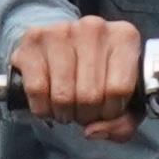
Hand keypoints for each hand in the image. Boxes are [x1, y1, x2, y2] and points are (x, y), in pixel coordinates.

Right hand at [13, 13, 146, 129]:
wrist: (61, 43)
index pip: (119, 89)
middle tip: (83, 111)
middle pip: (90, 95)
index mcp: (124, 37)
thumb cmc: (98, 72)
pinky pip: (37, 89)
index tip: (106, 111)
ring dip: (64, 113)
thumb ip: (123, 122)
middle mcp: (94, 28)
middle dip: (86, 115)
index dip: (111, 112)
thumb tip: (93, 131)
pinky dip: (42, 107)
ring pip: (63, 95)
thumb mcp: (124, 96)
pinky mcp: (34, 39)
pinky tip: (48, 101)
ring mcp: (62, 30)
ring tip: (67, 107)